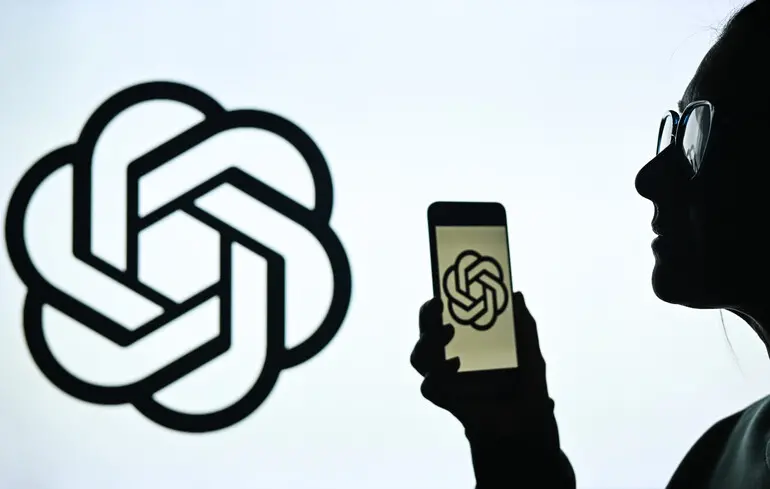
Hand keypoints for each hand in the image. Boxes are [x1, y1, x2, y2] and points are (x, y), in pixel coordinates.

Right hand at [410, 291, 553, 439]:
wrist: (530, 424)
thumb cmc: (527, 387)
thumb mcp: (530, 352)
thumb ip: (524, 326)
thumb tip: (516, 295)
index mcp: (467, 345)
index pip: (442, 321)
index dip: (435, 307)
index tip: (441, 293)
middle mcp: (451, 360)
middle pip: (426, 335)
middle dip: (426, 317)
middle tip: (438, 304)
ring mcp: (447, 381)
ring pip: (420, 358)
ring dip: (427, 342)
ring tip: (448, 331)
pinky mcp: (448, 400)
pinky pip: (429, 387)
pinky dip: (436, 374)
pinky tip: (455, 364)